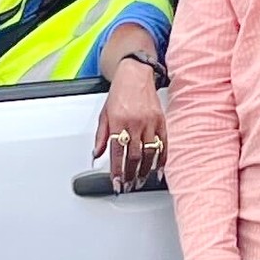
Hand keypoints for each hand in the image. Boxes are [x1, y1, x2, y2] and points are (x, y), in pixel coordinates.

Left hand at [93, 63, 167, 188]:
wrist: (135, 73)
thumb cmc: (120, 92)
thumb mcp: (104, 113)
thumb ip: (101, 136)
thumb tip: (96, 154)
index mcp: (118, 121)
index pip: (117, 152)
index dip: (117, 170)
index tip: (116, 182)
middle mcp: (134, 122)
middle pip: (134, 156)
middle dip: (131, 175)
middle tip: (128, 186)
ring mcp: (150, 122)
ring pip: (149, 153)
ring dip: (144, 171)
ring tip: (140, 182)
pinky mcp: (161, 121)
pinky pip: (163, 144)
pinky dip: (161, 160)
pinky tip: (158, 171)